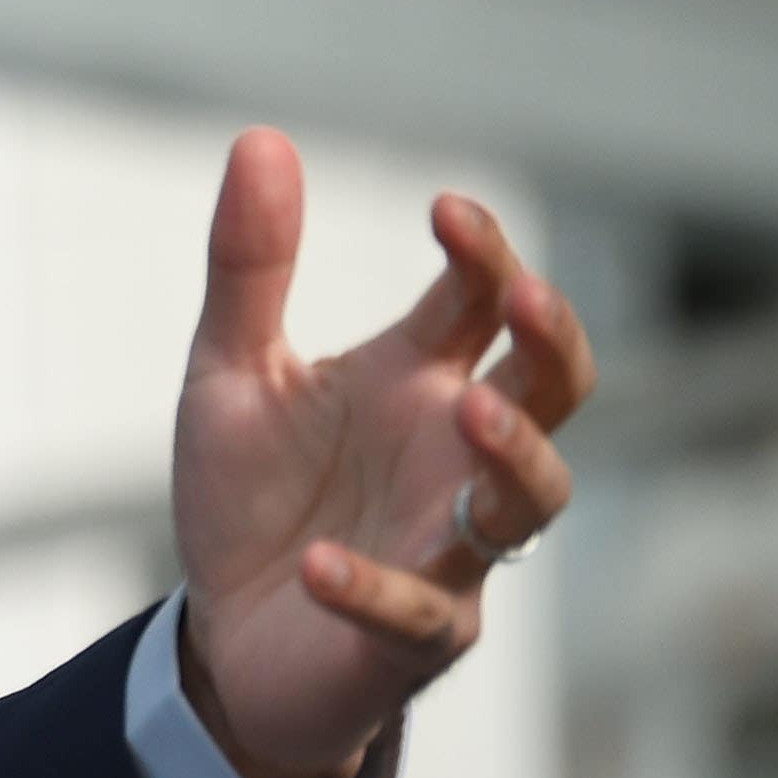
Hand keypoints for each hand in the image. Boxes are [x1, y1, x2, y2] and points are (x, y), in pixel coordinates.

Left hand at [170, 128, 597, 777]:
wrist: (223, 640)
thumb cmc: (252, 500)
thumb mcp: (229, 373)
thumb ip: (250, 268)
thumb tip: (261, 138)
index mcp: (418, 383)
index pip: (484, 305)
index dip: (485, 254)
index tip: (447, 211)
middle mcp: (454, 458)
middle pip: (555, 390)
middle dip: (554, 342)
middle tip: (523, 295)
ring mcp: (450, 549)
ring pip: (528, 503)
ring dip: (513, 455)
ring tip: (468, 408)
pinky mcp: (417, 638)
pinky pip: (419, 613)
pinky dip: (374, 588)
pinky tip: (318, 564)